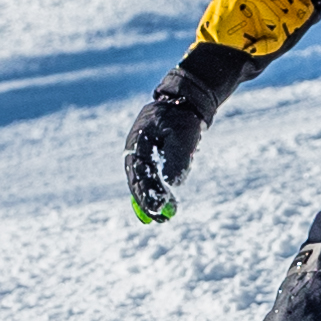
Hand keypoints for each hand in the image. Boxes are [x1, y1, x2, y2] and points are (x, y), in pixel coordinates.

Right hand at [121, 45, 254, 225]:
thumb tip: (173, 183)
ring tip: (169, 211)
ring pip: (146, 181)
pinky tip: (171, 196)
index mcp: (137, 142)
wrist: (185, 101)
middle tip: (161, 219)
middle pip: (137, 181)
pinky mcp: (152, 156)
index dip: (145, 193)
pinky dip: (160, 188)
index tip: (156, 209)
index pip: (137, 173)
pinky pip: (153, 176)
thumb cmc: (183, 116)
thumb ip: (178, 158)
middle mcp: (135, 149)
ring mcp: (142, 153)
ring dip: (155, 197)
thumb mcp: (183, 135)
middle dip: (148, 201)